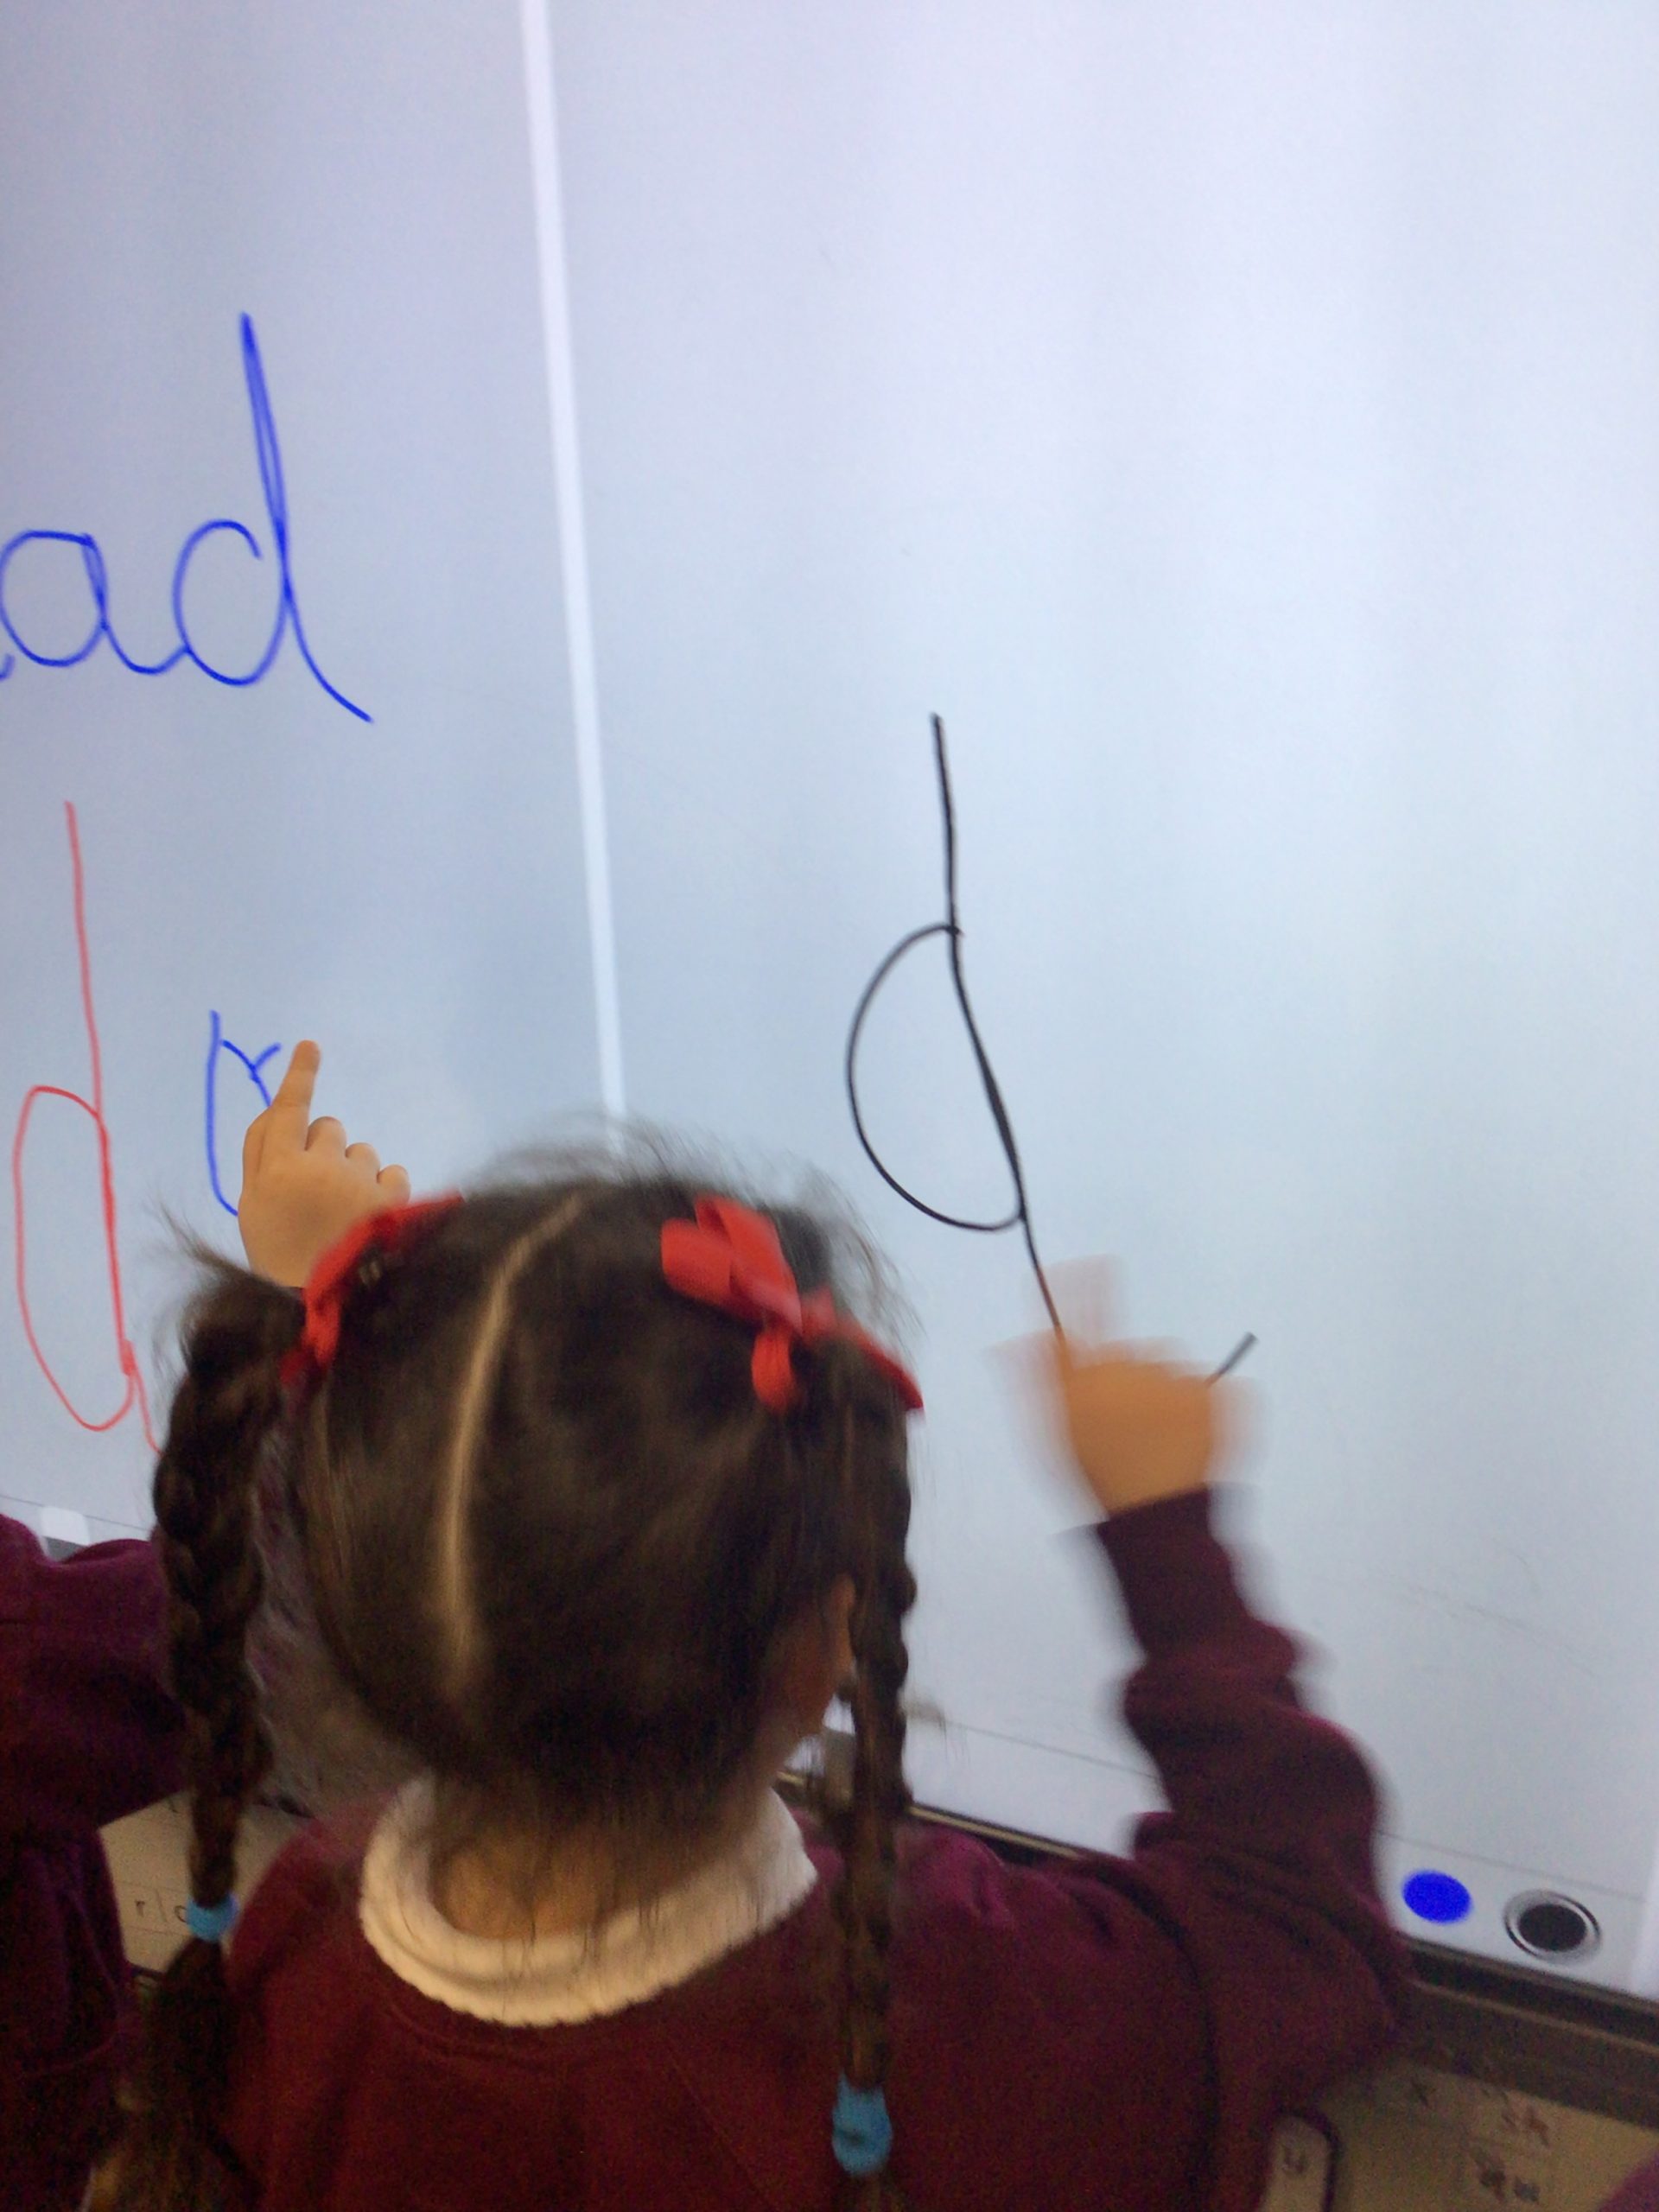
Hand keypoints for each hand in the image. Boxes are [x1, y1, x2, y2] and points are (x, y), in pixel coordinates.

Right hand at [238, 1042, 410, 1285]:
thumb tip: (281, 1120)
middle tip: (321, 1190)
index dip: (299, 1077)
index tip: (311, 1047)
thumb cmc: (283, 1267)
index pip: (285, 1111)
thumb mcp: (254, 1220)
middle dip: (325, 1150)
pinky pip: (392, 1171)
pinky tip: (376, 1215)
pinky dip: (386, 1189)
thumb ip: (263, 1167)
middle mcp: (314, 1167)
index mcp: (272, 1173)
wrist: (333, 1304)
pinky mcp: (389, 1197)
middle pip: (325, 1128)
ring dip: (356, 1172)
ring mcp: (355, 1180)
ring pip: (360, 1150)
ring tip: (348, 1214)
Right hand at [1037, 1272, 1234, 1516]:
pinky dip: (1203, 1406)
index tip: (1096, 1263)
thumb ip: (1038, 1376)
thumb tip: (1021, 1337)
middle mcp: (1132, 1367)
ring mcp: (1177, 1379)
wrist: (1154, 1518)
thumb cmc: (1098, 1479)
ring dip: (1165, 1394)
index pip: (1087, 1311)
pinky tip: (1187, 1438)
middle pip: (1130, 1351)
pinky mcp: (1216, 1394)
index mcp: (1091, 1373)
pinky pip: (1211, 1386)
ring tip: (1157, 1440)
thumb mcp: (1054, 1433)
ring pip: (1170, 1369)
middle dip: (1129, 1377)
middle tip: (1126, 1424)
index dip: (1088, 1283)